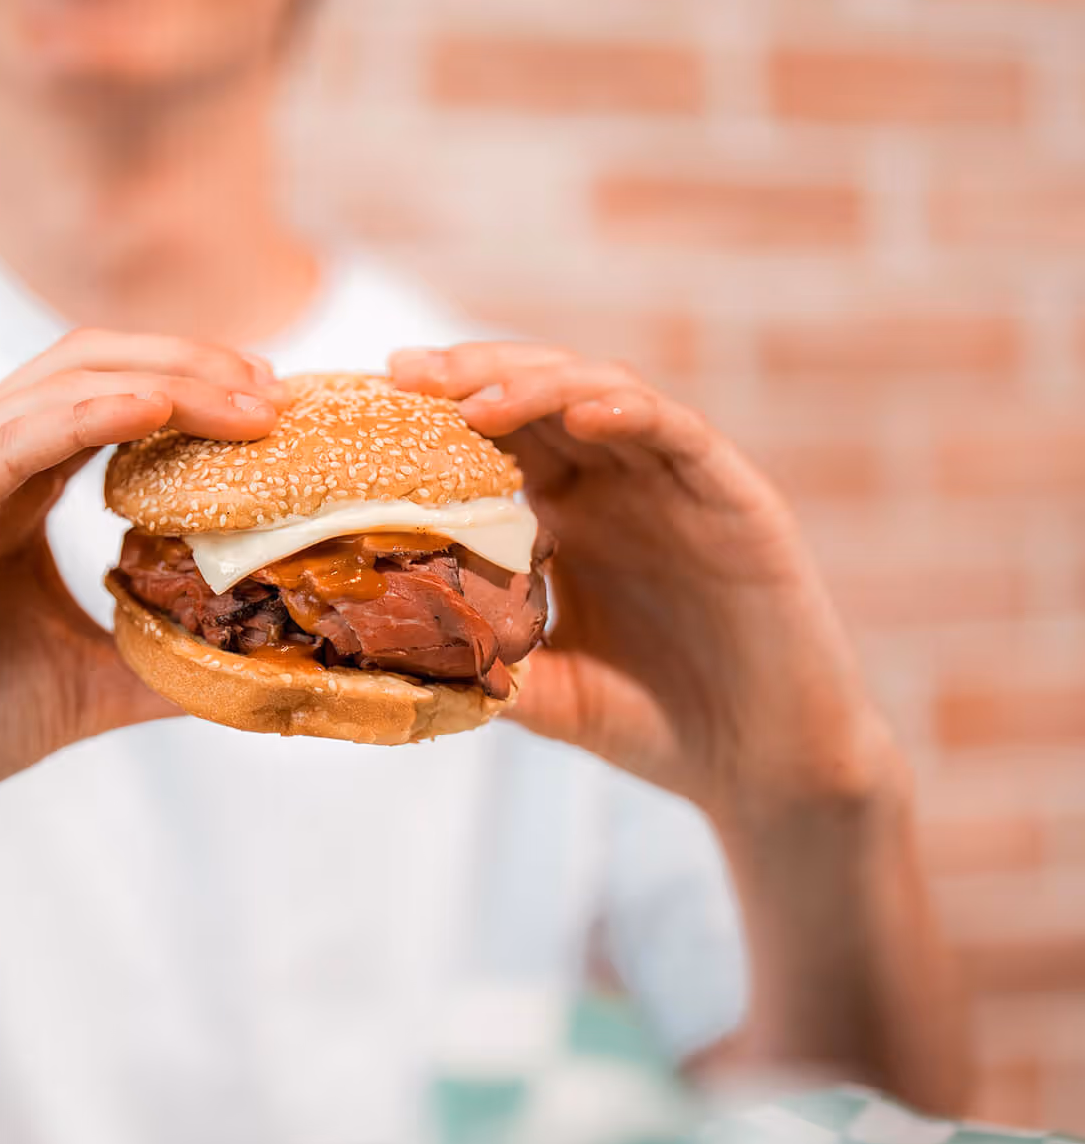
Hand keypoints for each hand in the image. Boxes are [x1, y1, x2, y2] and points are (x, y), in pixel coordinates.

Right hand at [0, 331, 284, 861]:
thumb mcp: (96, 677)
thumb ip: (168, 652)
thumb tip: (262, 660)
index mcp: (15, 485)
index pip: (112, 398)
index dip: (195, 388)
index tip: (276, 410)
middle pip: (95, 367)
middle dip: (194, 367)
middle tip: (277, 394)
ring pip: (63, 386)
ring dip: (165, 381)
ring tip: (248, 401)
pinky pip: (10, 439)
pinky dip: (88, 414)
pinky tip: (157, 408)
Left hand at [390, 342, 891, 826]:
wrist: (765, 769)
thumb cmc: (656, 724)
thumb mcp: (549, 693)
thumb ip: (486, 666)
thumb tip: (392, 657)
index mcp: (572, 517)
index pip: (500, 438)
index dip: (441, 412)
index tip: (378, 397)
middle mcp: (621, 488)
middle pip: (542, 398)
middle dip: (474, 376)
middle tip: (409, 374)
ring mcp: (679, 488)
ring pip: (606, 397)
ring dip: (540, 387)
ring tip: (476, 401)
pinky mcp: (739, 502)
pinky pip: (682, 438)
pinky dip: (632, 415)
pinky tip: (582, 415)